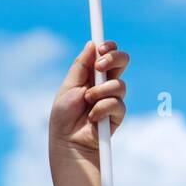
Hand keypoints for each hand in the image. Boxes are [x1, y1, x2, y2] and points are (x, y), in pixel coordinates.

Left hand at [49, 40, 127, 163]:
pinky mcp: (118, 114)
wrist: (67, 142)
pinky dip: (102, 109)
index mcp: (92, 74)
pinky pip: (117, 104)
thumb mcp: (69, 87)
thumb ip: (81, 66)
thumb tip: (92, 44)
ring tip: (87, 102)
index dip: (109, 47)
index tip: (102, 47)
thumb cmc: (63, 116)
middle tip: (99, 66)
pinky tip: (92, 118)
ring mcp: (113, 98)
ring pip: (119, 84)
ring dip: (100, 91)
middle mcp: (105, 83)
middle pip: (122, 61)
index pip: (107, 54)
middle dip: (113, 59)